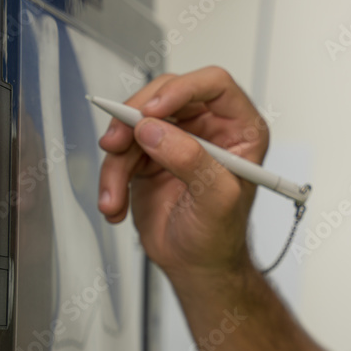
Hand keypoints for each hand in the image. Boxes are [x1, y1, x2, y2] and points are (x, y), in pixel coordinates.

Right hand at [97, 67, 269, 280]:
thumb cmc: (221, 236)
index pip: (214, 85)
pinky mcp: (149, 155)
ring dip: (117, 159)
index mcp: (240, 129)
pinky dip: (110, 177)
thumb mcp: (217, 199)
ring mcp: (177, 139)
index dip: (182, 89)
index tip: (153, 110)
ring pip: (135, 123)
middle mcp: (209, 128)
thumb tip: (155, 129)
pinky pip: (120, 150)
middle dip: (135, 118)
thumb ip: (191, 160)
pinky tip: (114, 204)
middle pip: (166, 94)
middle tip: (117, 142)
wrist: (197, 266)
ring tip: (114, 194)